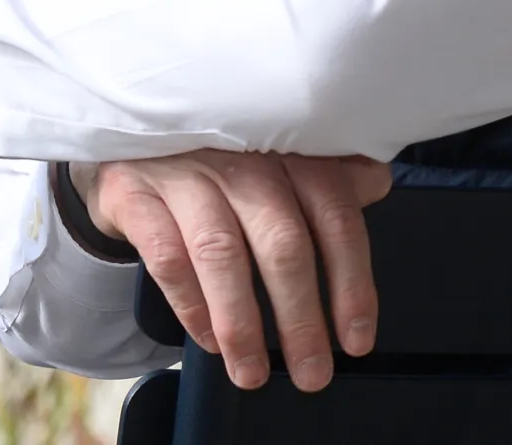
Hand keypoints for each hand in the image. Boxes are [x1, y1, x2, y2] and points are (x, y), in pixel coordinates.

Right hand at [72, 151, 391, 390]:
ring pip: (221, 254)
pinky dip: (191, 306)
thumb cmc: (221, 156)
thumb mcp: (279, 153)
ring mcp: (187, 174)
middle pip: (282, 242)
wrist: (136, 138)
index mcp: (289, 149)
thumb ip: (330, 173)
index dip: (350, 283)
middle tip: (312, 372)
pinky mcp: (136, 194)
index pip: (334, 216)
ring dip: (241, 323)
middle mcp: (242, 157)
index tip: (355, 339)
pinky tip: (209, 341)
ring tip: (253, 373)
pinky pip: (167, 258)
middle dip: (301, 317)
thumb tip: (375, 183)